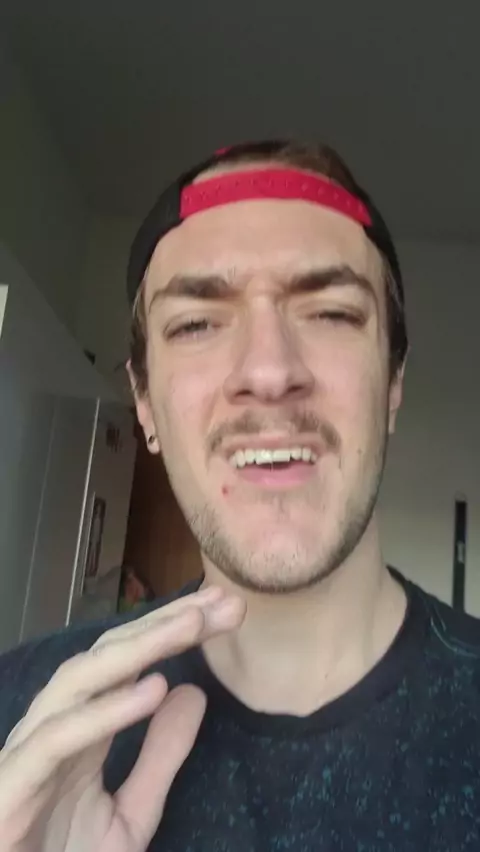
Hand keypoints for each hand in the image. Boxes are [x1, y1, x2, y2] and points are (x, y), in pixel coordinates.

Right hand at [0, 586, 244, 851]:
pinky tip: (152, 690)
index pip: (128, 665)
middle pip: (107, 657)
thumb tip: (193, 692)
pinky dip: (105, 712)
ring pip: (79, 680)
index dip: (173, 632)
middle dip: (164, 624)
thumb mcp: (130, 816)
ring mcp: (28, 754)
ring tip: (192, 625)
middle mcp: (52, 729)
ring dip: (139, 647)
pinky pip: (58, 739)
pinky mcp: (10, 787)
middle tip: (220, 601)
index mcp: (79, 732)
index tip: (225, 612)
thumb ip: (160, 758)